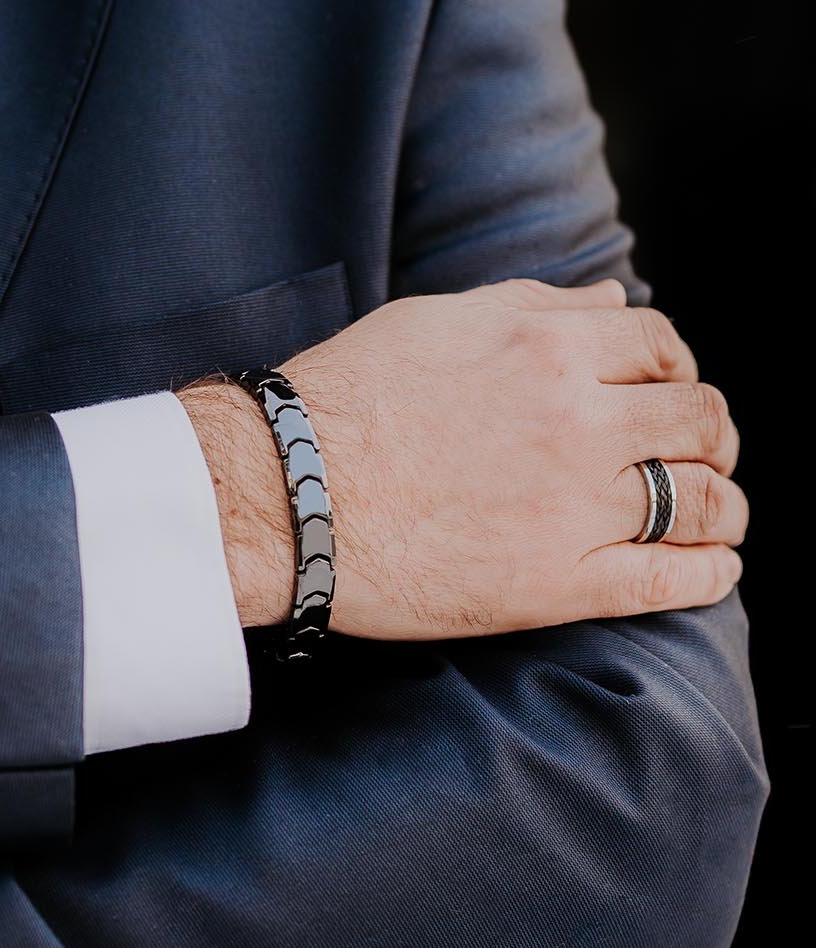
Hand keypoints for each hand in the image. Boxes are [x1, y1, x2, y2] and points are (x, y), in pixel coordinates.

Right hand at [181, 278, 745, 637]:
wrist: (284, 496)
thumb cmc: (345, 402)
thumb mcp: (437, 321)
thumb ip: (535, 306)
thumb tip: (610, 300)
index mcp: (549, 348)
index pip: (661, 349)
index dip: (678, 371)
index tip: (669, 395)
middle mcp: (576, 421)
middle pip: (698, 420)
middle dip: (712, 435)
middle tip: (703, 457)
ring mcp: (572, 506)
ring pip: (701, 500)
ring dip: (725, 504)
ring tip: (720, 518)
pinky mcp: (556, 585)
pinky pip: (668, 581)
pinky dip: (709, 575)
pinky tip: (716, 572)